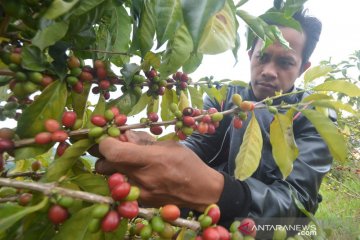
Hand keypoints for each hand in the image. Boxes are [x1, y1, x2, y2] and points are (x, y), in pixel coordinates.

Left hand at [95, 132, 223, 211]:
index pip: (112, 152)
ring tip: (127, 160)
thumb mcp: (168, 145)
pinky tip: (136, 172)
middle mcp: (141, 178)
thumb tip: (125, 135)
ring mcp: (139, 193)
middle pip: (103, 166)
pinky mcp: (140, 201)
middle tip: (118, 147)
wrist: (200, 190)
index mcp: (150, 159)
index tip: (111, 137)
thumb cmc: (187, 163)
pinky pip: (120, 188)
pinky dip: (122, 177)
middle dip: (106, 154)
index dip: (105, 142)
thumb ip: (143, 141)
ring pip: (109, 178)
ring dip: (112, 166)